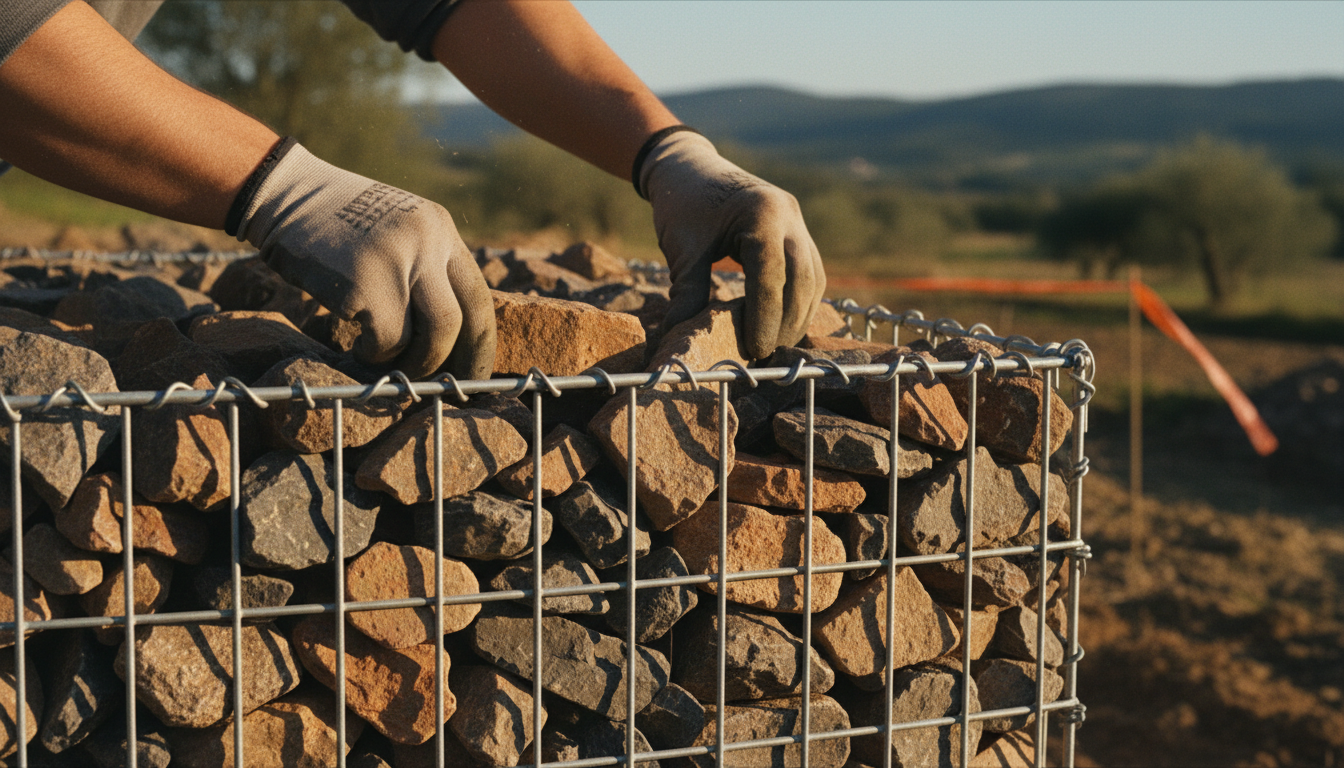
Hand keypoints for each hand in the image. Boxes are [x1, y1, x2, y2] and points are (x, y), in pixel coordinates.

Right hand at [236, 142, 494, 378]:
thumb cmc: (334, 222)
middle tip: (437, 388)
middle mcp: (428, 241)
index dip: (481, 344)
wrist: (282, 192)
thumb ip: (425, 266)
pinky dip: (375, 357)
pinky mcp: (364, 282)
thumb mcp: (396, 229)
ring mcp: (398, 260)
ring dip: (411, 364)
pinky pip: (387, 342)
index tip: (476, 375)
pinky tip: (358, 351)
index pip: (479, 297)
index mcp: (440, 229)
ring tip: (387, 362)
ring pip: (431, 337)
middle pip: (460, 322)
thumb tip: (448, 336)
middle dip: (451, 364)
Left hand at [640, 131, 825, 358]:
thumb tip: (679, 336)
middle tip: (764, 354)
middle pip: (802, 279)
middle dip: (787, 322)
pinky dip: (800, 300)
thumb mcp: (682, 248)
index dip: (765, 317)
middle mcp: (788, 215)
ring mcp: (798, 222)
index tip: (754, 349)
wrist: (690, 168)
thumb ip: (688, 292)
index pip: (770, 275)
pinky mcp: (798, 231)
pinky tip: (783, 323)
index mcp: (761, 213)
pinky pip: (810, 272)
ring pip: (813, 278)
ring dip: (798, 315)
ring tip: (774, 345)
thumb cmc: (682, 204)